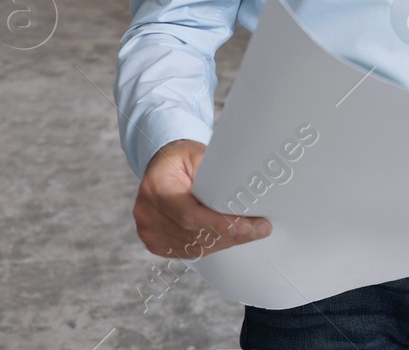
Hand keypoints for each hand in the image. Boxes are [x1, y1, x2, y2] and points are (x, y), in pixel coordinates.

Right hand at [132, 139, 270, 257]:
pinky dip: (211, 246)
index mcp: (156, 189)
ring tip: (249, 232)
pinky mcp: (155, 242)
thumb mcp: (198, 156)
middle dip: (231, 234)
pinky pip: (188, 252)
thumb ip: (216, 176)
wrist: (163, 165)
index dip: (222, 225)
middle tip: (261, 229)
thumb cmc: (183, 159)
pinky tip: (228, 238)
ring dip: (224, 242)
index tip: (251, 226)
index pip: (190, 216)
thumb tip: (247, 195)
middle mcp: (147, 214)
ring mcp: (148, 231)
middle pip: (195, 236)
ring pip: (194, 247)